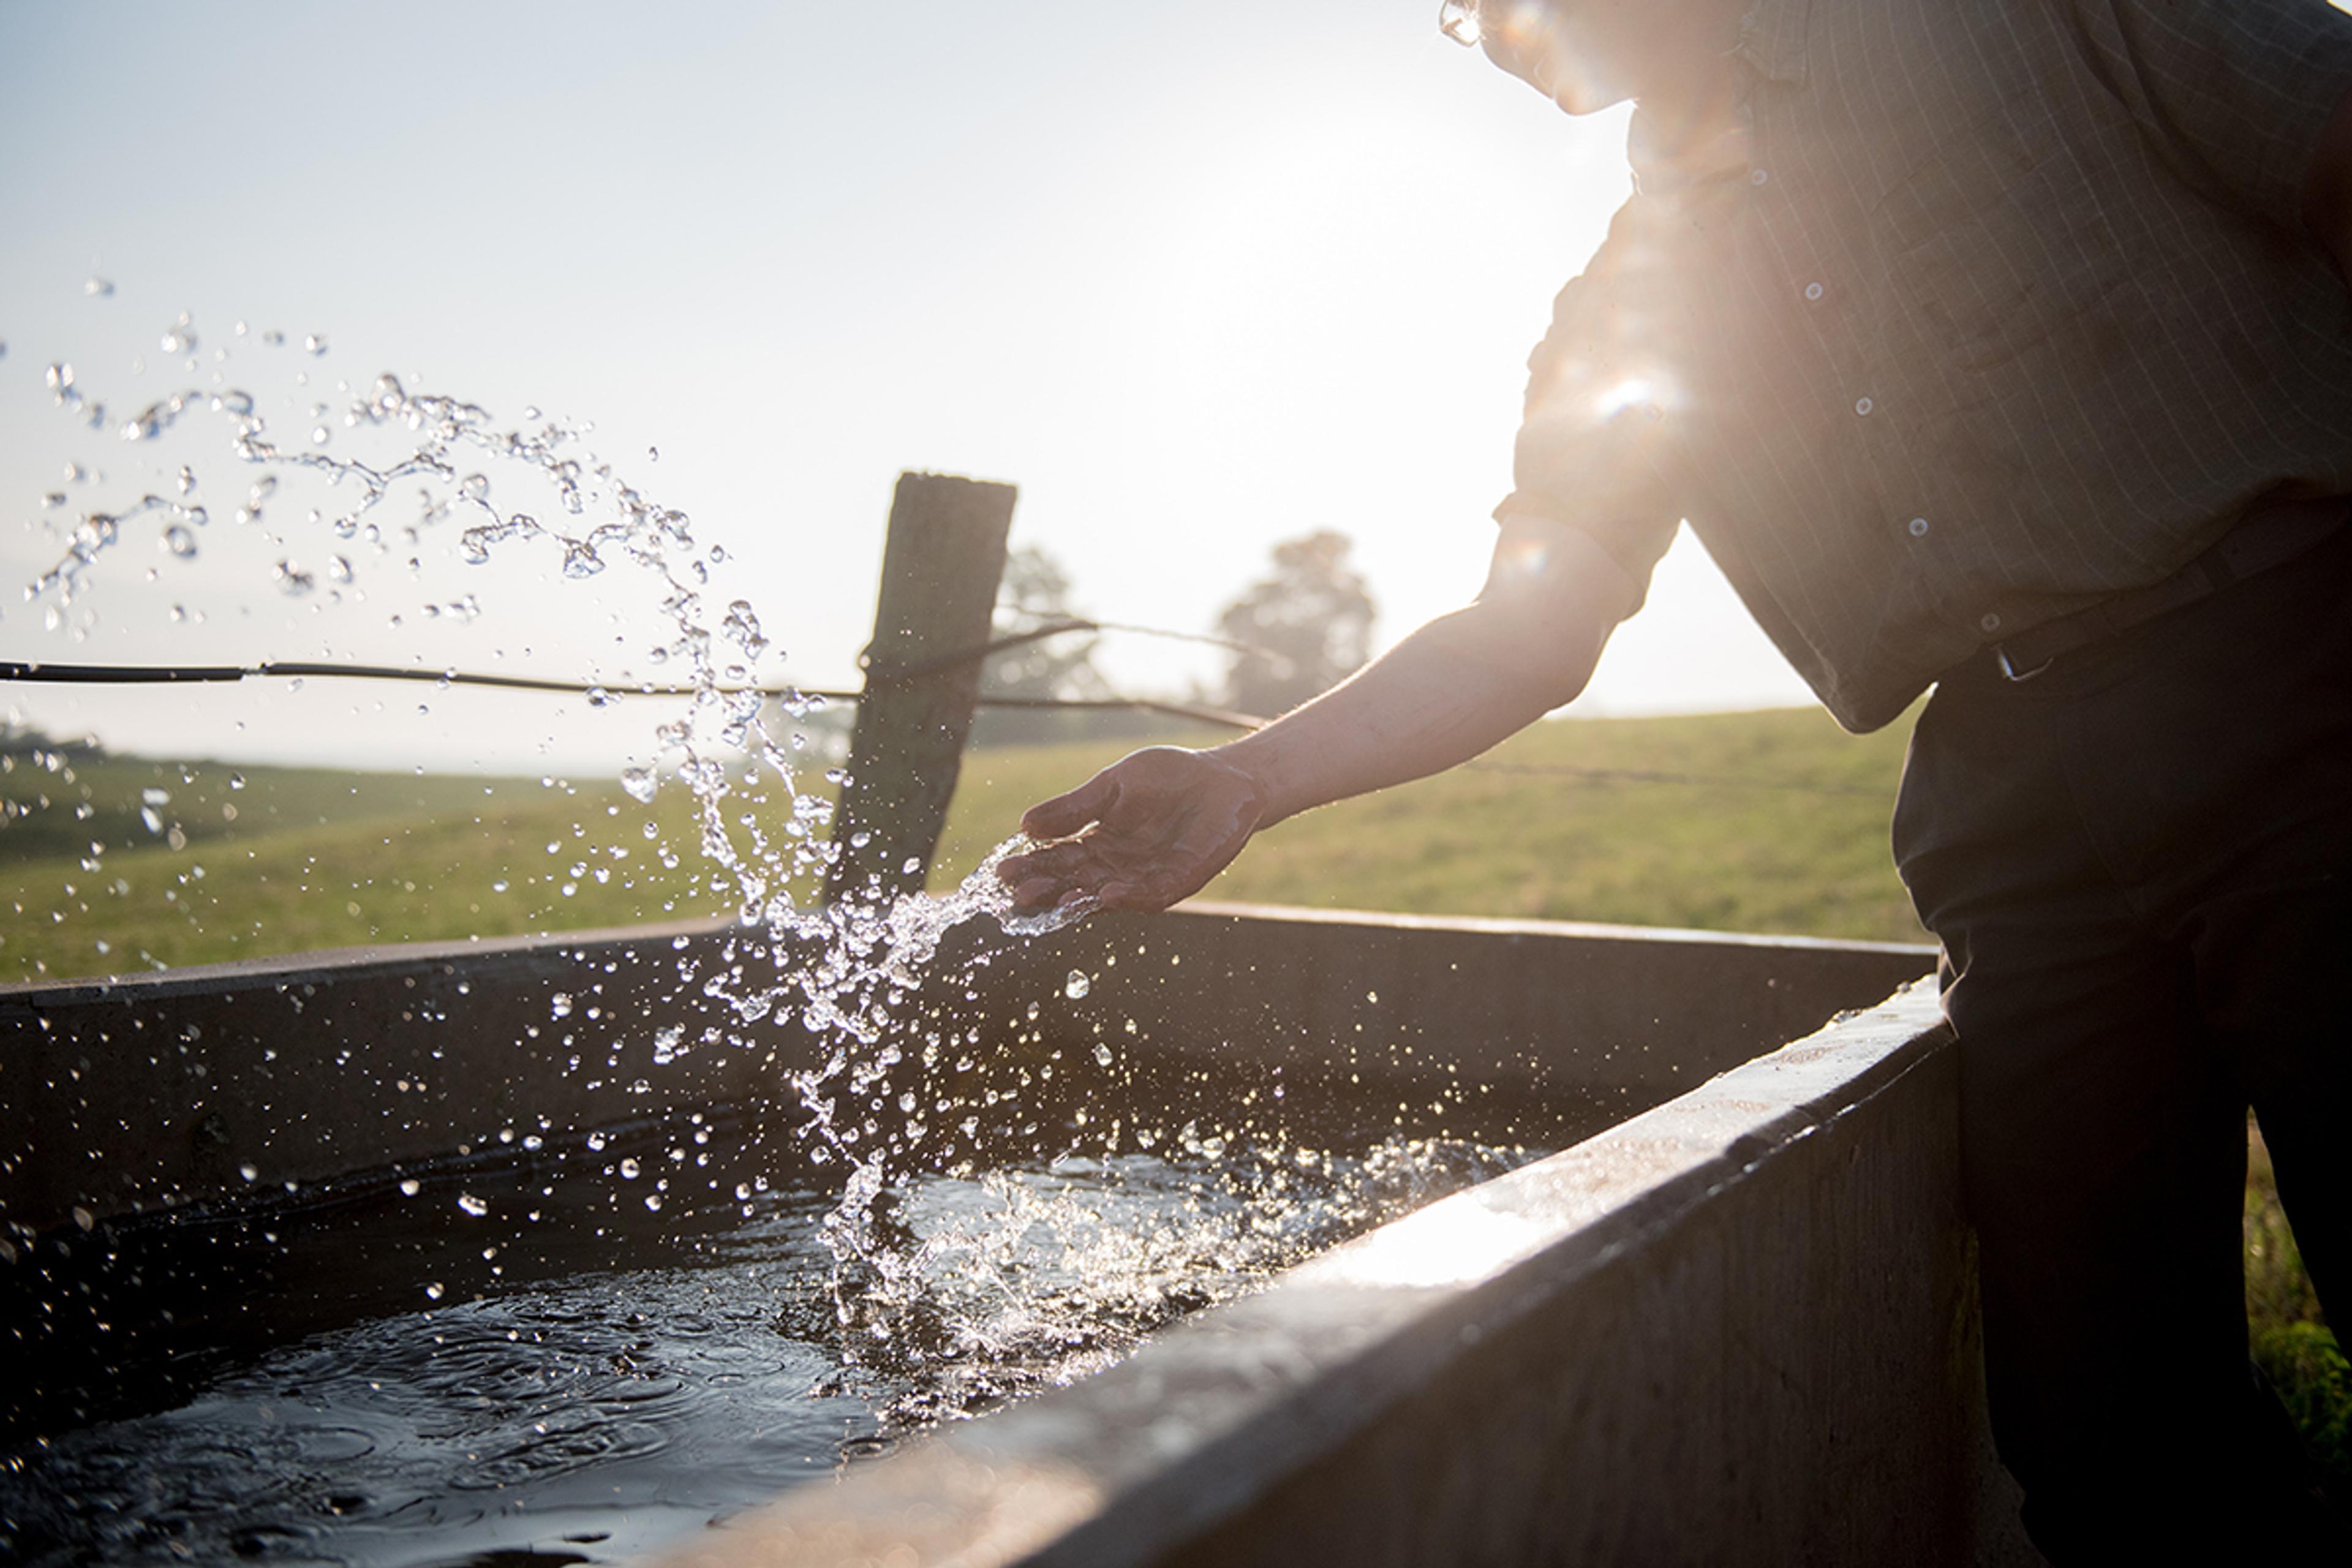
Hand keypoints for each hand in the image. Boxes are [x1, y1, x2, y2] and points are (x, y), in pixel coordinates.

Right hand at [998, 746, 1269, 912]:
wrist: (1224, 779)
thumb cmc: (1168, 777)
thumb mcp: (1114, 786)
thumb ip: (1075, 808)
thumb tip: (1024, 826)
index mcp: (1098, 842)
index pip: (1056, 859)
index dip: (1030, 865)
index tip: (1001, 869)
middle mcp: (1116, 867)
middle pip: (1073, 884)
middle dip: (1044, 889)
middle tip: (1016, 892)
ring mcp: (1145, 879)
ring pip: (1102, 897)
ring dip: (1076, 900)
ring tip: (1049, 898)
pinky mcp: (1176, 883)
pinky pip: (1146, 896)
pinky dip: (1125, 897)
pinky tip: (1102, 895)